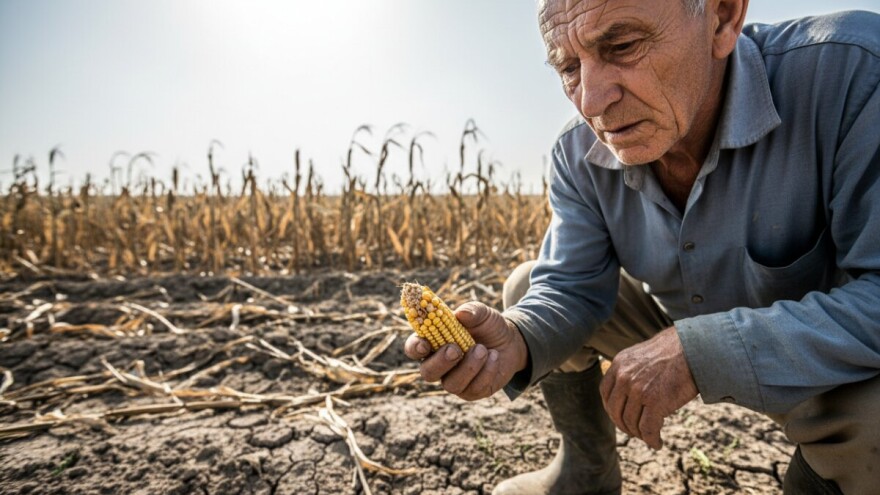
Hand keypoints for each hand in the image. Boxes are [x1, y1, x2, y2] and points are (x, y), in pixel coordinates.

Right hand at [403, 301, 528, 400]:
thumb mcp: (483, 313)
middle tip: (455, 350)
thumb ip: (471, 310)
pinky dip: (486, 372)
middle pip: (427, 372)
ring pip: (451, 384)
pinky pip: (474, 389)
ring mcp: (455, 380)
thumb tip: (461, 314)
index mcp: (434, 342)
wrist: (511, 342)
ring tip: (483, 349)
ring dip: (469, 366)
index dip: (415, 348)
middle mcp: (439, 365)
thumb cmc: (488, 326)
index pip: (414, 348)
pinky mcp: (472, 392)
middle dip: (440, 362)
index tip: (425, 344)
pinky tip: (495, 357)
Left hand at [599, 326, 697, 449]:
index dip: (612, 410)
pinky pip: (647, 429)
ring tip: (649, 437)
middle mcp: (624, 377)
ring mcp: (638, 390)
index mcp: (619, 365)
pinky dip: (652, 440)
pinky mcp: (655, 402)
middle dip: (624, 425)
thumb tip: (625, 395)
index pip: (605, 393)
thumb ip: (629, 372)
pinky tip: (657, 443)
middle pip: (615, 411)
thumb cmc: (672, 353)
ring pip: (631, 422)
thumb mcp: (640, 356)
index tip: (621, 417)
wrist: (693, 349)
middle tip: (635, 432)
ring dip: (639, 434)